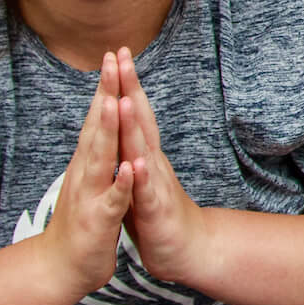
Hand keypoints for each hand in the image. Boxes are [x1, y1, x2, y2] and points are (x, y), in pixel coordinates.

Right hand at [41, 62, 136, 296]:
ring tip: (113, 102)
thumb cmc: (80, 222)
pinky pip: (112, 200)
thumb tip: (97, 122)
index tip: (115, 54)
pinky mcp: (98, 220)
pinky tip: (129, 169)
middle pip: (96, 126)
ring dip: (106, 131)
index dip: (106, 87)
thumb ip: (93, 152)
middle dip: (105, 93)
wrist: (61, 269)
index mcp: (88, 162)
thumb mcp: (89, 180)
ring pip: (100, 158)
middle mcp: (85, 172)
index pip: (98, 117)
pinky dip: (120, 184)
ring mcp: (90, 194)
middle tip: (112, 60)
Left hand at [103, 49, 209, 287]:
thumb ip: (135, 148)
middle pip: (141, 119)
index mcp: (145, 154)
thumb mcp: (142, 174)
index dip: (125, 84)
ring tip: (125, 98)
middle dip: (130, 88)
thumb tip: (125, 121)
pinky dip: (141, 176)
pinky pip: (147, 191)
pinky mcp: (155, 210)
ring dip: (135, 125)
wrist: (187, 250)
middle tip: (122, 57)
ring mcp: (156, 184)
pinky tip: (138, 163)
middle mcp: (153, 162)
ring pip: (143, 150)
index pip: (133, 113)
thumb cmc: (159, 213)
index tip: (116, 54)